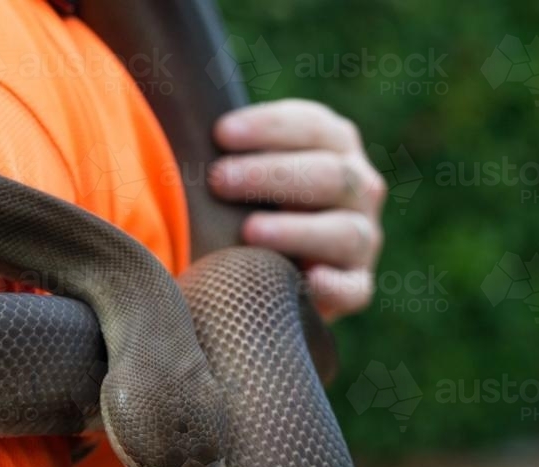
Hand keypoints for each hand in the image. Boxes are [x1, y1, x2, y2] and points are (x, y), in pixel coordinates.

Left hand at [210, 99, 385, 320]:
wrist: (271, 269)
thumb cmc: (247, 203)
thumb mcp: (246, 167)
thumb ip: (227, 143)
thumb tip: (176, 104)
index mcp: (334, 146)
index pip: (312, 126)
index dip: (268, 126)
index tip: (219, 134)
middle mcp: (358, 188)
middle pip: (330, 175)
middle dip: (272, 175)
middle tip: (218, 180)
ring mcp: (362, 239)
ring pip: (344, 232)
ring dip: (296, 229)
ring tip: (249, 232)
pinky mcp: (357, 286)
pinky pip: (353, 289)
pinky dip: (334, 286)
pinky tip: (307, 281)